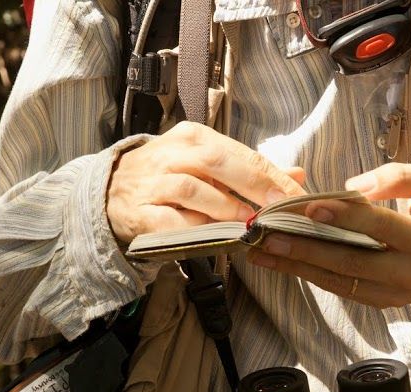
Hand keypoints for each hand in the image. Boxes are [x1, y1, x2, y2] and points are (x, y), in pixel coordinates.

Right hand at [106, 121, 306, 242]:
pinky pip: (171, 221)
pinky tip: (213, 236)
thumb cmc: (170, 178)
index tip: (298, 196)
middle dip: (254, 185)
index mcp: (193, 137)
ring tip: (248, 223)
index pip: (240, 153)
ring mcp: (153, 183)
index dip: (272, 175)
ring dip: (225, 208)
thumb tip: (298, 175)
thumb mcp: (210, 167)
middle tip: (279, 208)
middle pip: (217, 162)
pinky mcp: (140, 213)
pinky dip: (194, 228)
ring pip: (193, 190)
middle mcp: (172, 154)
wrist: (111, 193)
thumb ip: (252, 172)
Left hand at [246, 163, 410, 307]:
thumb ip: (401, 177)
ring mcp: (395, 293)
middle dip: (305, 249)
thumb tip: (356, 187)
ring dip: (297, 267)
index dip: (346, 217)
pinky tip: (283, 262)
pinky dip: (311, 275)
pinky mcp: (382, 302)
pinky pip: (342, 288)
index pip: (382, 227)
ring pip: (340, 281)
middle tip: (268, 235)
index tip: (311, 205)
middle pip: (352, 262)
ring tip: (261, 252)